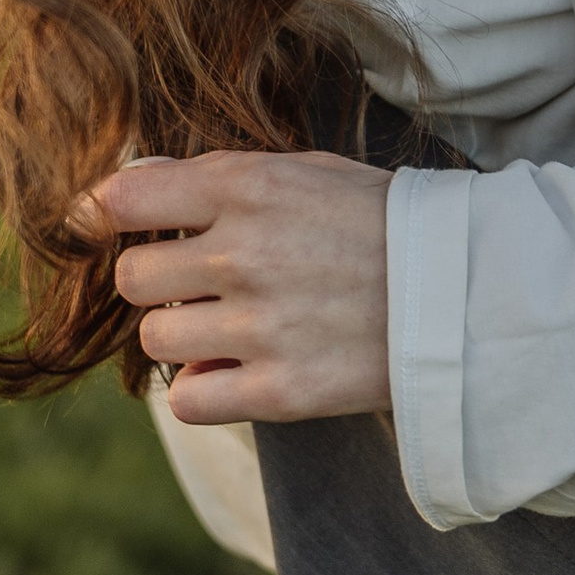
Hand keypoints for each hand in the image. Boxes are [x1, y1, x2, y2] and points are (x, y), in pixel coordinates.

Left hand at [78, 149, 394, 423]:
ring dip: (181, 339)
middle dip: (157, 281)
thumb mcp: (309, 172)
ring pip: (155, 341)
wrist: (470, 292)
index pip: (124, 197)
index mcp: (248, 188)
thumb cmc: (386, 224)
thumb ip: (223, 176)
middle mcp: (243, 255)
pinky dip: (202, 392)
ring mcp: (260, 327)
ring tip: (228, 331)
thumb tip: (135, 179)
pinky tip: (235, 374)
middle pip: (131, 277)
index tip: (106, 227)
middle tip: (200, 286)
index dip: (104, 214)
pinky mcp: (281, 392)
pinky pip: (187, 402)